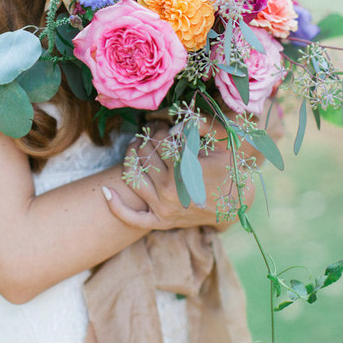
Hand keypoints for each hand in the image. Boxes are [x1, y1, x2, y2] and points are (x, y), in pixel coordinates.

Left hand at [103, 129, 234, 230]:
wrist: (237, 205)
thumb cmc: (229, 169)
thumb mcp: (222, 142)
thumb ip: (201, 124)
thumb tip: (176, 120)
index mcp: (185, 169)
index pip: (159, 141)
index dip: (159, 129)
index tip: (164, 127)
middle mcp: (170, 190)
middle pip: (144, 155)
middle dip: (146, 139)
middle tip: (152, 134)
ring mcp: (163, 208)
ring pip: (132, 177)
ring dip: (130, 158)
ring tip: (136, 147)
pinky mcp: (160, 222)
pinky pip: (132, 218)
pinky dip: (115, 206)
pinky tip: (106, 190)